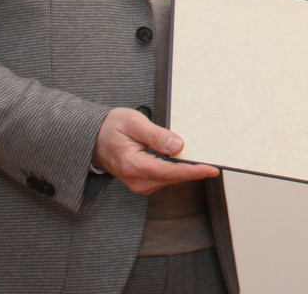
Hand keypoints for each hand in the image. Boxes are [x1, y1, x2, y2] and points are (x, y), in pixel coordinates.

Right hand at [92, 108, 219, 193]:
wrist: (92, 138)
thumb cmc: (111, 127)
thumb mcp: (134, 123)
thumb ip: (156, 135)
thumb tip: (178, 146)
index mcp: (134, 165)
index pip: (170, 171)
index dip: (193, 171)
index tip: (212, 170)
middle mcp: (136, 180)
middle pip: (174, 177)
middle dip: (194, 169)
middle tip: (215, 159)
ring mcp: (139, 184)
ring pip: (171, 179)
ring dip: (186, 170)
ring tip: (202, 157)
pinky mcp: (143, 182)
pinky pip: (165, 178)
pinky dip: (177, 170)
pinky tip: (184, 160)